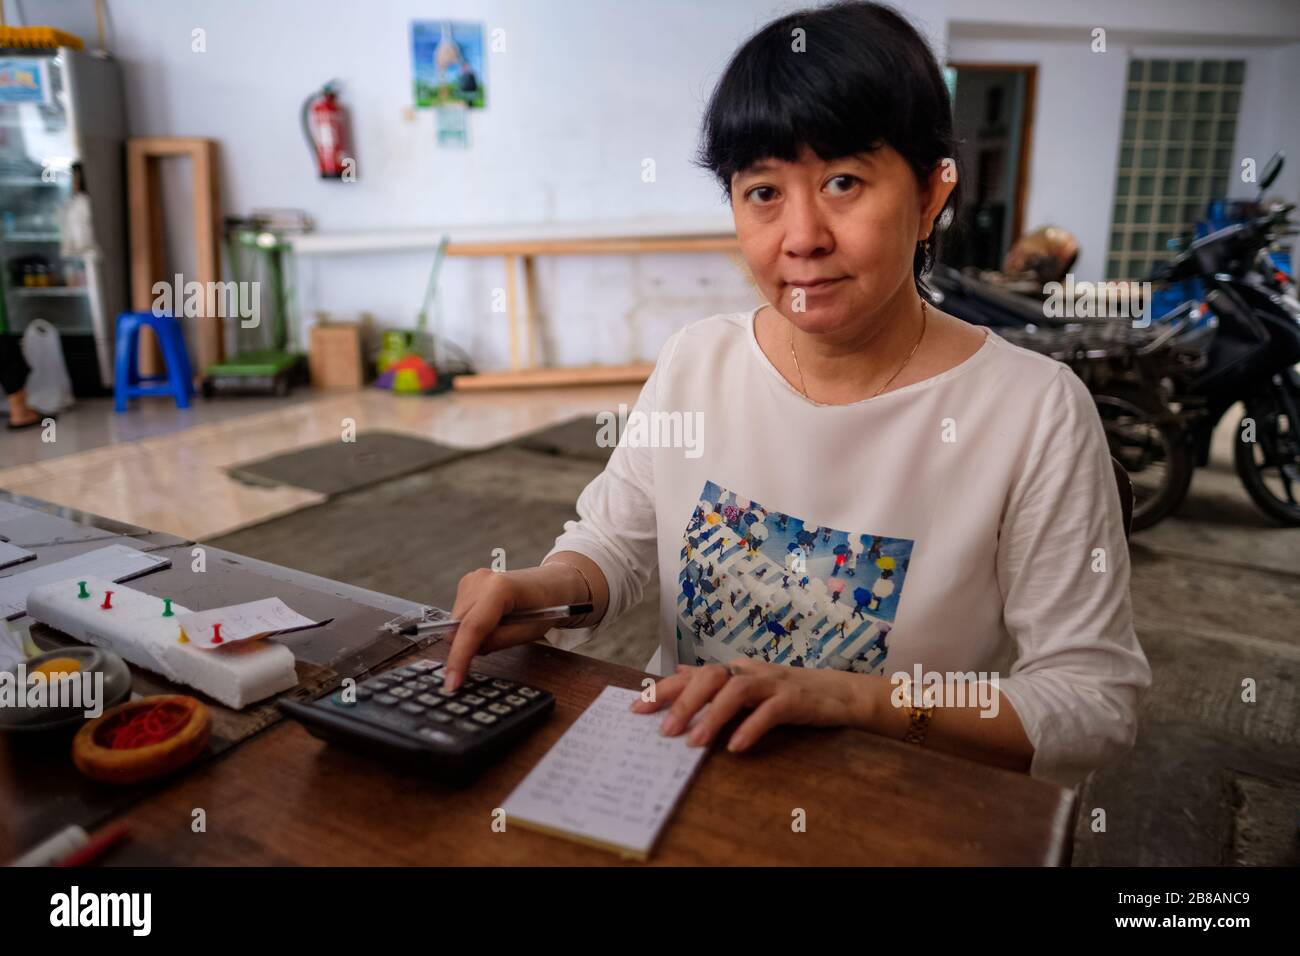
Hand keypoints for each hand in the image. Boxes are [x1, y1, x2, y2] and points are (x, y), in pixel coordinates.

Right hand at [442, 568, 556, 691]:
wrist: (551, 583)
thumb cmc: (546, 604)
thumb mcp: (528, 632)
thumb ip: (497, 642)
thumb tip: (470, 650)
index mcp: (500, 588)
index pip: (472, 627)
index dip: (460, 657)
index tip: (453, 682)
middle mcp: (481, 580)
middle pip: (458, 627)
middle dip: (471, 644)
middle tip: (500, 639)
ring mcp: (472, 579)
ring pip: (456, 623)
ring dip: (472, 634)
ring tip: (500, 625)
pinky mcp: (468, 583)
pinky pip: (460, 615)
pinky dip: (472, 624)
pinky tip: (492, 618)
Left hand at [630, 657, 867, 751]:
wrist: (838, 693)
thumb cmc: (786, 693)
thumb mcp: (746, 686)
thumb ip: (714, 682)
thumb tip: (678, 674)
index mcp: (734, 670)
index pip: (692, 675)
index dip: (664, 690)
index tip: (636, 710)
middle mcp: (749, 671)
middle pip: (710, 677)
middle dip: (684, 702)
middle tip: (664, 731)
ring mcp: (773, 683)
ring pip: (737, 690)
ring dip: (713, 715)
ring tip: (695, 742)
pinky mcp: (795, 700)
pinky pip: (770, 711)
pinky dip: (751, 727)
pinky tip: (736, 747)